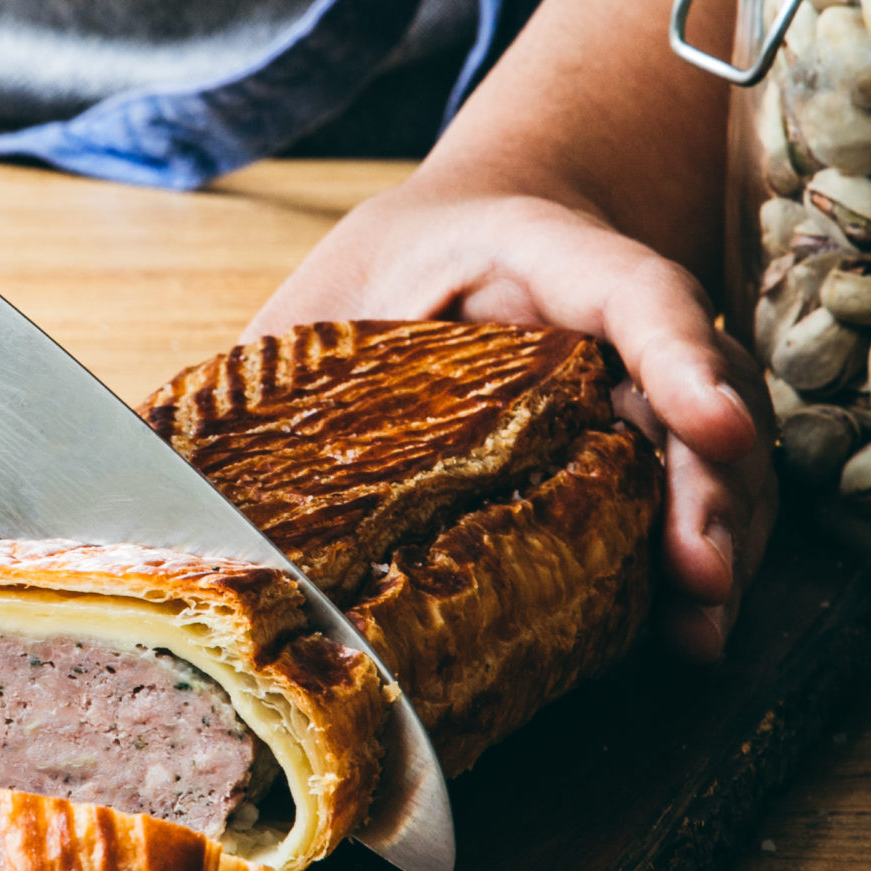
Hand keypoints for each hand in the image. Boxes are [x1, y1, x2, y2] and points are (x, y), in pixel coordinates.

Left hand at [247, 174, 775, 659]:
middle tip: (699, 571)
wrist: (462, 237)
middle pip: (697, 390)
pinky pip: (702, 497)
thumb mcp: (322, 298)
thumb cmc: (390, 272)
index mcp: (541, 250)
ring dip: (723, 539)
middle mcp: (617, 318)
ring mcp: (646, 382)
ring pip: (720, 453)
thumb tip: (147, 456)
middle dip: (710, 484)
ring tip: (702, 626)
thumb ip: (261, 364)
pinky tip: (688, 633)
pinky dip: (706, 562)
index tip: (707, 422)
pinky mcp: (649, 445)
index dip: (676, 355)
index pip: (633, 287)